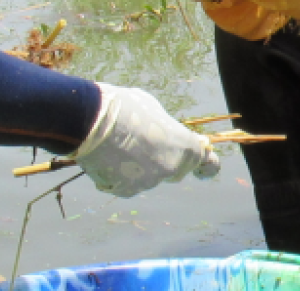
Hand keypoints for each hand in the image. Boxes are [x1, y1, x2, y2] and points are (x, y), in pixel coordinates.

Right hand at [71, 84, 220, 196]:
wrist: (92, 122)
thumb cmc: (126, 108)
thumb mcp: (154, 110)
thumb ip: (166, 129)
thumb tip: (165, 134)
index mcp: (185, 147)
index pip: (207, 163)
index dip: (204, 164)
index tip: (201, 165)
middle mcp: (171, 169)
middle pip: (173, 169)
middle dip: (163, 160)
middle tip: (144, 144)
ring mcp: (148, 183)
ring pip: (146, 177)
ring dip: (137, 166)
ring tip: (116, 145)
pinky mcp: (126, 190)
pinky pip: (126, 184)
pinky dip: (119, 175)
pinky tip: (106, 157)